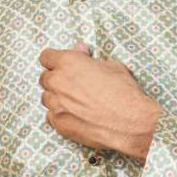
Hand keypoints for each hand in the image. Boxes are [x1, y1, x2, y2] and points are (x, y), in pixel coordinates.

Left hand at [38, 42, 161, 160]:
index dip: (54, 60)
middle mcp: (58, 82)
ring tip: (76, 102)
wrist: (132, 123)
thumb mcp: (111, 66)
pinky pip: (51, 116)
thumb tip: (81, 51)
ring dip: (57, 98)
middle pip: (44, 78)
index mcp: (68, 63)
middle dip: (56, 80)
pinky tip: (76, 116)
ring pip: (46, 98)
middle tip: (73, 85)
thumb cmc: (125, 93)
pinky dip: (60, 115)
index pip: (46, 57)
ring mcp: (56, 105)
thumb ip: (89, 60)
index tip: (61, 65)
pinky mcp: (59, 124)